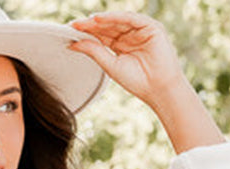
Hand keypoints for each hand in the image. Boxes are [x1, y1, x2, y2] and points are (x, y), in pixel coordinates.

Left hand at [68, 12, 185, 107]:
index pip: (101, 35)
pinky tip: (100, 19)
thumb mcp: (110, 65)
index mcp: (120, 45)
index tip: (70, 31)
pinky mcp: (151, 26)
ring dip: (101, 20)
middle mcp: (130, 35)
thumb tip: (73, 44)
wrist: (159, 89)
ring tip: (85, 22)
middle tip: (74, 25)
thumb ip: (94, 52)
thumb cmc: (138, 81)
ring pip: (118, 21)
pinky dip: (116, 17)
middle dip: (91, 25)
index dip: (86, 32)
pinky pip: (131, 18)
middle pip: (107, 26)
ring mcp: (140, 29)